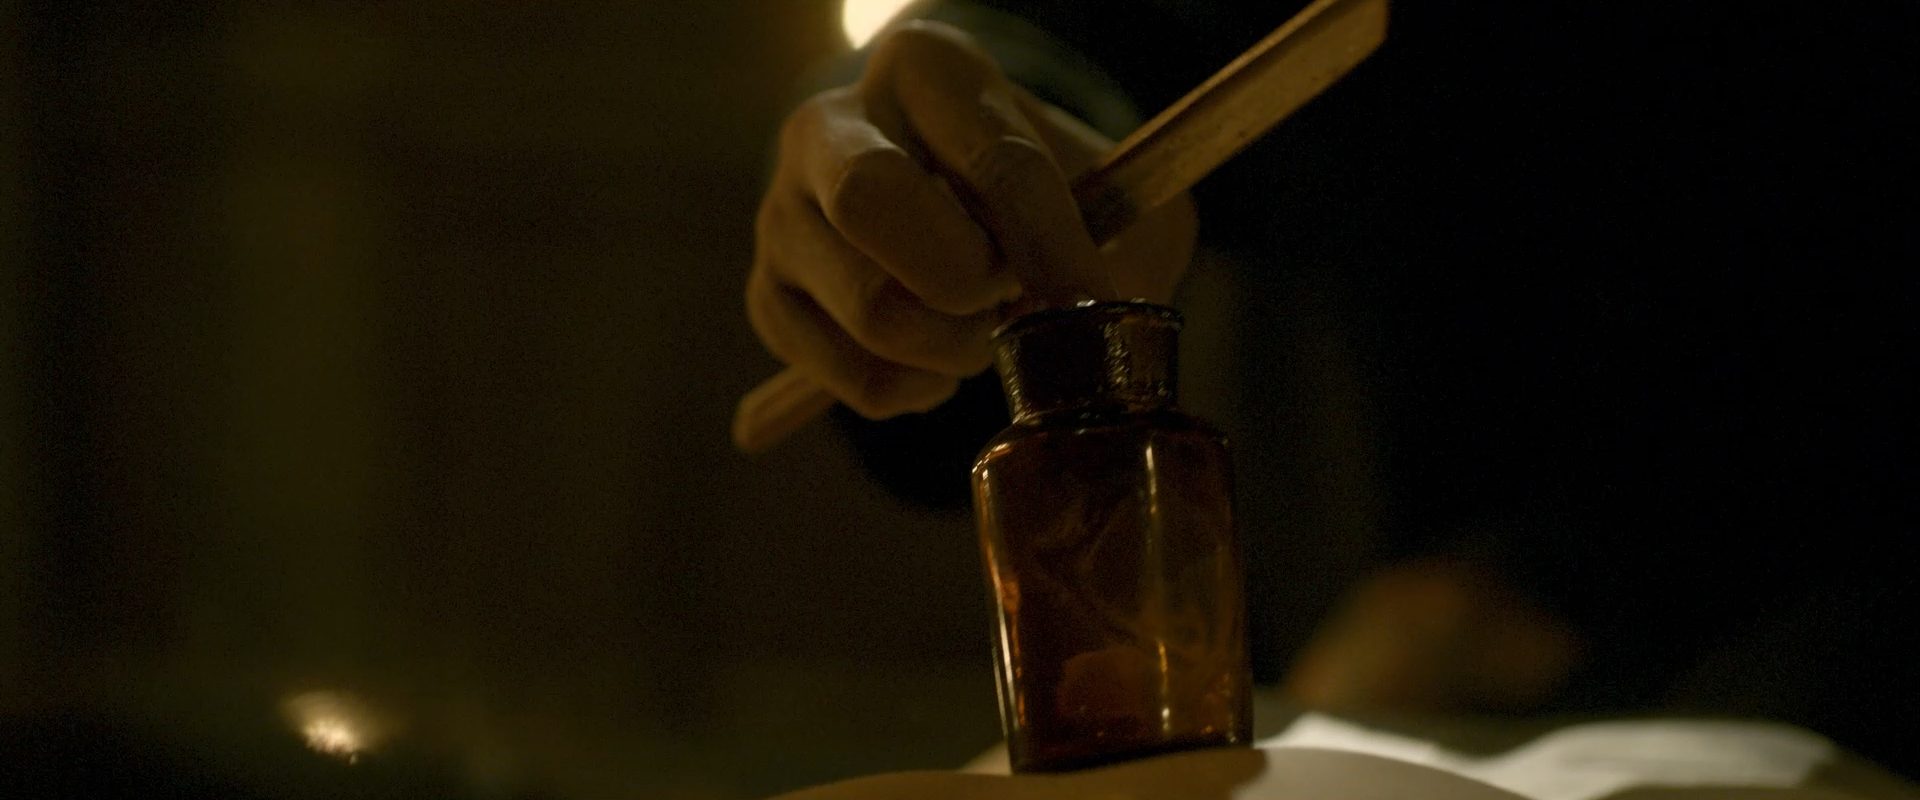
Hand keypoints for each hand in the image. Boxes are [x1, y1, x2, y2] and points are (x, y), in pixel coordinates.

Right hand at [745, 20, 1195, 418]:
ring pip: (871, 309)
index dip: (1051, 243)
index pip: (993, 159)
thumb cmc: (1048, 198)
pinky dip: (918, 388)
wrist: (975, 222)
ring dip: (956, 347)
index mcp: (923, 68)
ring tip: (983, 327)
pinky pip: (854, 376)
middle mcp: (828, 125)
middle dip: (965, 278)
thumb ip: (1115, 229)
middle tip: (1009, 299)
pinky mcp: (769, 296)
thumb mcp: (1109, 186)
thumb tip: (1086, 308)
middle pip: (869, 200)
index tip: (1090, 294)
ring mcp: (782, 213)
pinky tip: (938, 355)